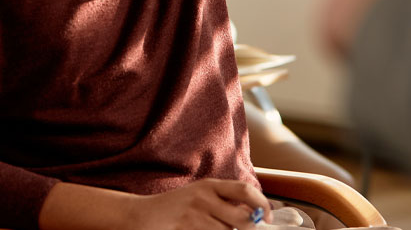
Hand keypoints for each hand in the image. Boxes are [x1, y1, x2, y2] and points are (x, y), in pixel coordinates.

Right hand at [125, 179, 269, 229]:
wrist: (142, 215)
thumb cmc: (177, 208)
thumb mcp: (201, 196)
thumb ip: (225, 201)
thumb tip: (256, 213)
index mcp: (210, 185)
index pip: (245, 190)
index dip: (263, 204)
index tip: (268, 218)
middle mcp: (203, 197)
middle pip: (243, 218)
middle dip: (249, 229)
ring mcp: (194, 214)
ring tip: (213, 229)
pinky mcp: (187, 228)